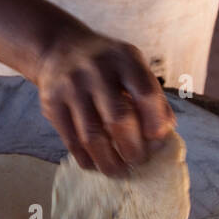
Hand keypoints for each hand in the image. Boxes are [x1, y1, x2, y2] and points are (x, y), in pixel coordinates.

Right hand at [35, 28, 176, 175]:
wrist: (59, 48)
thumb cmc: (107, 65)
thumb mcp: (133, 66)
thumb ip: (152, 96)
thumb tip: (166, 134)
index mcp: (125, 59)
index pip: (146, 95)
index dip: (155, 124)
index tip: (156, 143)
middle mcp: (97, 70)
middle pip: (118, 119)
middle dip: (132, 149)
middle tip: (137, 161)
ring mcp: (71, 86)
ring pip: (92, 136)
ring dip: (108, 161)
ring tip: (118, 170)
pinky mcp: (52, 102)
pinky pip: (70, 140)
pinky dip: (85, 158)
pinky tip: (95, 163)